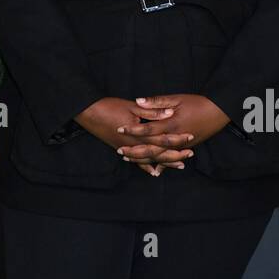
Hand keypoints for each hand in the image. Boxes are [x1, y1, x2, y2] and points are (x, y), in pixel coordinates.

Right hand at [76, 97, 194, 176]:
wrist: (88, 112)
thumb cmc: (109, 107)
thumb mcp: (132, 106)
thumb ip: (152, 111)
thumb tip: (169, 113)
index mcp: (139, 133)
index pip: (162, 138)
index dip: (177, 138)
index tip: (190, 137)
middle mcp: (134, 145)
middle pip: (158, 152)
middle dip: (175, 154)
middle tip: (190, 155)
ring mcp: (127, 149)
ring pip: (149, 159)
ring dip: (164, 162)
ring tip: (179, 165)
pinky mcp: (121, 149)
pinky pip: (136, 161)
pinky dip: (146, 166)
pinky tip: (155, 171)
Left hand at [116, 94, 230, 174]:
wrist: (218, 112)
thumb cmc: (197, 103)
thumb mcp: (176, 99)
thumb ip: (157, 102)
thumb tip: (138, 101)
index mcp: (170, 124)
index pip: (147, 129)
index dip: (132, 129)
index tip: (119, 128)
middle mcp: (174, 138)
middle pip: (151, 148)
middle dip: (134, 150)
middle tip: (119, 150)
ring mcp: (180, 146)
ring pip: (159, 156)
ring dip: (144, 158)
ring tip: (129, 158)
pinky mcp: (186, 148)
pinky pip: (172, 159)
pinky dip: (163, 165)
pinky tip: (154, 170)